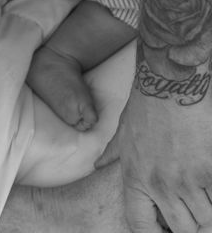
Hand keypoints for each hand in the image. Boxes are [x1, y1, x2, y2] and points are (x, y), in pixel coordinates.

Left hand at [96, 86, 211, 231]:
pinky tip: (210, 180)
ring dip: (207, 211)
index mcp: (136, 177)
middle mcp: (160, 184)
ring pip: (206, 219)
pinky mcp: (210, 170)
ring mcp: (187, 179)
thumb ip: (113, 153)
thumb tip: (98, 165)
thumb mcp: (123, 130)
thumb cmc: (147, 103)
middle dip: (189, 225)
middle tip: (192, 209)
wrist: (171, 82)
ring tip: (202, 193)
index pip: (141, 225)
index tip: (165, 231)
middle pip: (182, 229)